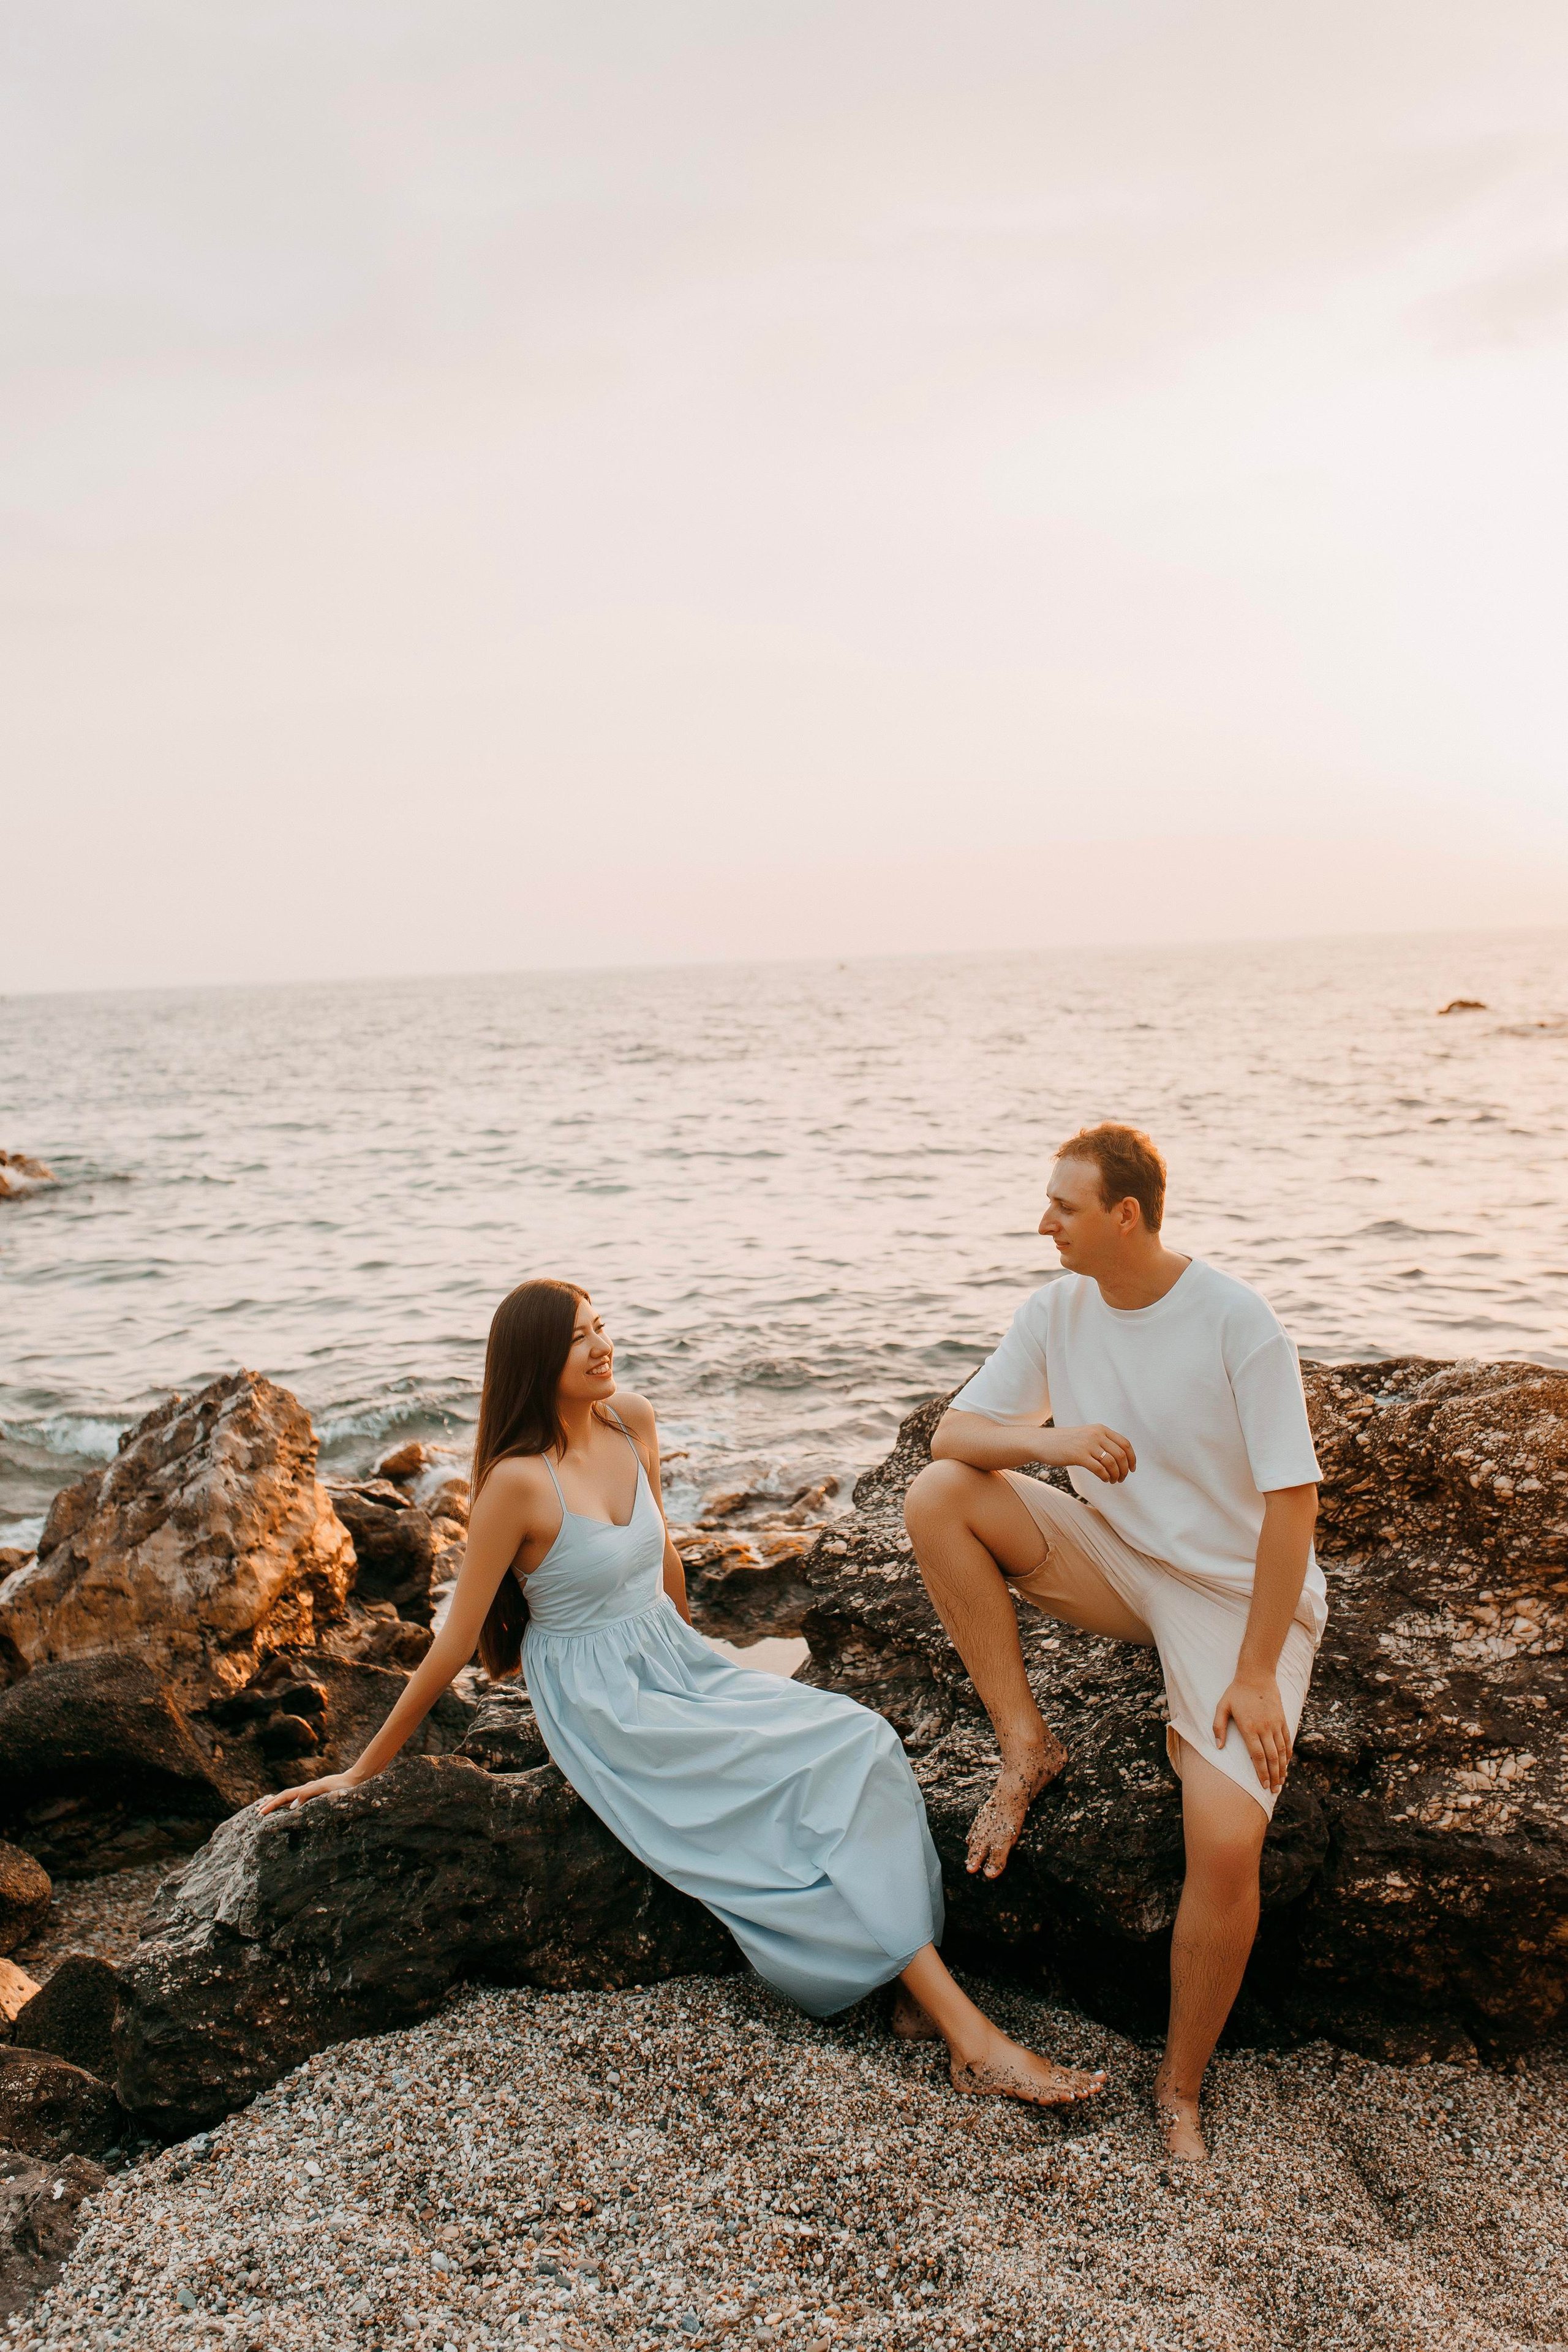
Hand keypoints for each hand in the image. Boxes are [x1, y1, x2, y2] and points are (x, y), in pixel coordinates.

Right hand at [257, 1770, 365, 1815]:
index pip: (284, 1797)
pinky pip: (299, 1799)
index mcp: (306, 1789)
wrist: (356, 1780)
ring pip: (291, 1797)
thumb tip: (291, 1806)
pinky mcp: (318, 1795)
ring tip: (268, 1808)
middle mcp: (307, 1789)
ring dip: (279, 1803)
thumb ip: (308, 1795)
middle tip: (258, 1812)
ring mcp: (312, 1791)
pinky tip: (290, 1808)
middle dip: (271, 1804)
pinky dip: (289, 1803)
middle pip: (285, 1796)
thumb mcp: (325, 1790)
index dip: (272, 1805)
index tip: (260, 1813)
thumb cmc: (342, 1787)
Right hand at [1038, 1424, 1135, 1483]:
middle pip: (1121, 1455)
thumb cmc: (1065, 1442)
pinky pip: (1099, 1469)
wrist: (1043, 1442)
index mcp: (1100, 1429)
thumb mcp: (1087, 1435)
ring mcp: (1087, 1444)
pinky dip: (1105, 1476)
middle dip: (1125, 1469)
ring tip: (1113, 1480)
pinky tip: (1104, 1479)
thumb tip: (1120, 1458)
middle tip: (1122, 1478)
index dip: (1132, 1458)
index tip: (1132, 1468)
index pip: (1125, 1444)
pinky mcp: (1079, 1455)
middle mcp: (1096, 1434)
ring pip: (1112, 1463)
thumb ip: (1102, 1441)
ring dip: (1116, 1475)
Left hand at [1213, 1673, 1291, 1793]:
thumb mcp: (1222, 1707)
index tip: (1264, 1785)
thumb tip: (1218, 1747)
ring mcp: (1275, 1724)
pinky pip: (1287, 1740)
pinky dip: (1288, 1753)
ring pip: (1281, 1751)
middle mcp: (1264, 1728)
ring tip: (1282, 1782)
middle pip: (1271, 1758)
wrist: (1256, 1675)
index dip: (1261, 1773)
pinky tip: (1287, 1763)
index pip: (1257, 1756)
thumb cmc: (1236, 1692)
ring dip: (1282, 1768)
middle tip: (1274, 1790)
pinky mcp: (1282, 1719)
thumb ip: (1218, 1727)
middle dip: (1274, 1776)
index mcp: (1249, 1728)